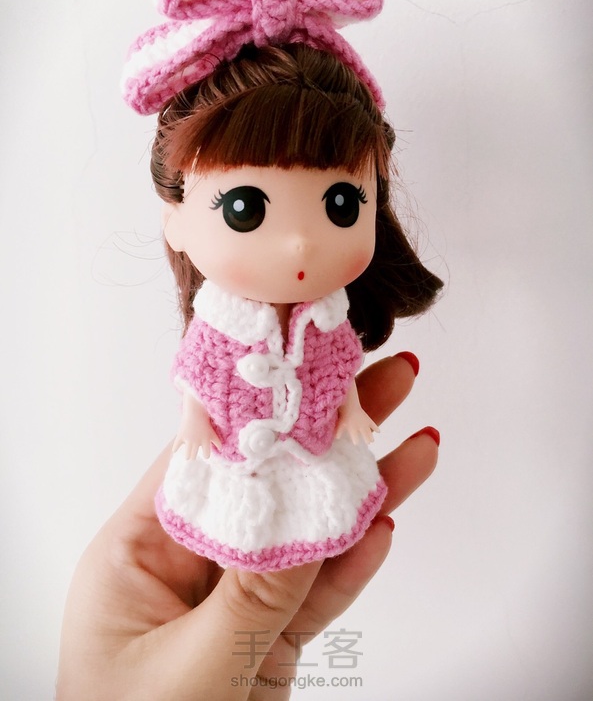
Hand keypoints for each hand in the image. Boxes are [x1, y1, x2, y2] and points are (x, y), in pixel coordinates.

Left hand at [56, 354, 438, 700]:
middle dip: (327, 430)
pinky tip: (388, 518)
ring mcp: (235, 600)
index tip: (304, 366)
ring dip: (361, 487)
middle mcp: (187, 565)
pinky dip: (355, 559)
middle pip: (268, 482)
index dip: (258, 411)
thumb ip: (254, 592)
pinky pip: (319, 590)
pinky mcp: (272, 637)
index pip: (205, 459)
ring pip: (306, 532)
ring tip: (413, 440)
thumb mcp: (190, 671)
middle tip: (383, 378)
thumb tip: (304, 511)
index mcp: (138, 553)